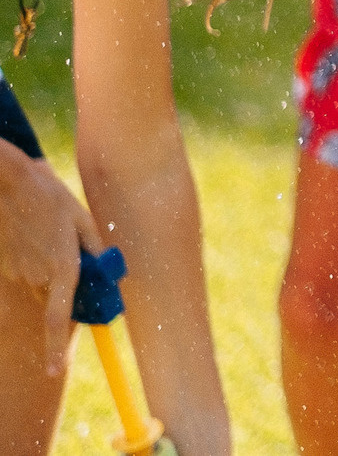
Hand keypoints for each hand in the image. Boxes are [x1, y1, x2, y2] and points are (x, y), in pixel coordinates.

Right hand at [0, 141, 103, 373]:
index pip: (57, 318)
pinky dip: (39, 265)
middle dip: (73, 295)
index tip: (51, 370)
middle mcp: (38, 276)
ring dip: (55, 275)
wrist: (8, 184)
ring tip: (53, 238)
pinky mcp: (8, 266)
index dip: (53, 348)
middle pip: (59, 301)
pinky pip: (29, 275)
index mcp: (62, 267)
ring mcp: (19, 272)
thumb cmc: (50, 198)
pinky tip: (38, 238)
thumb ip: (96, 249)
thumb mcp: (82, 219)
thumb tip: (110, 273)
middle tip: (75, 263)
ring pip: (44, 287)